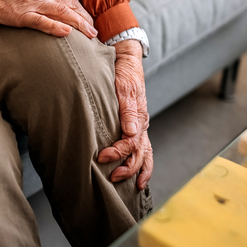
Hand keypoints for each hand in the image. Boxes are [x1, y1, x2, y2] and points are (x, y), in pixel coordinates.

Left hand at [97, 39, 152, 189]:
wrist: (126, 58)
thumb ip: (127, 109)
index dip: (117, 152)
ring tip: (136, 187)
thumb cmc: (123, 72)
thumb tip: (131, 131)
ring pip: (145, 153)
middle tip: (112, 178)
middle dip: (128, 168)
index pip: (130, 142)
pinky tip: (138, 174)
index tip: (101, 157)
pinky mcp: (135, 124)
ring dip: (139, 170)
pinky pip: (143, 148)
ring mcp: (140, 125)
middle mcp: (141, 124)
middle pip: (140, 153)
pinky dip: (143, 163)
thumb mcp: (124, 86)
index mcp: (139, 116)